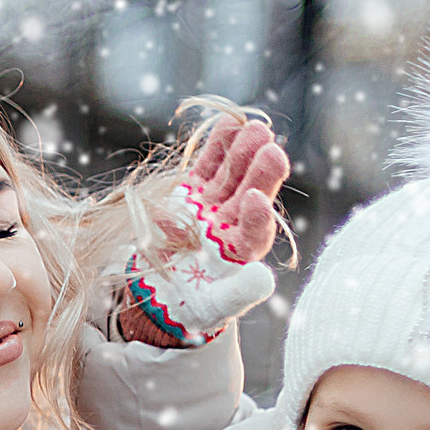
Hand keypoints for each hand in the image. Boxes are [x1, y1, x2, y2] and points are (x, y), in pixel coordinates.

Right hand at [120, 116, 289, 346]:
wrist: (158, 292)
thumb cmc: (189, 307)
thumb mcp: (213, 307)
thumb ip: (238, 293)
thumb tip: (265, 280)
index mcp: (243, 255)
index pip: (255, 233)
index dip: (257, 218)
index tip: (255, 200)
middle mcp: (234, 226)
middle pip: (250, 195)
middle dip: (259, 172)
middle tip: (270, 147)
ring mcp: (214, 205)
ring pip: (232, 175)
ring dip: (242, 151)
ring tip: (254, 128)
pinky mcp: (194, 192)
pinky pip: (209, 166)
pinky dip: (218, 146)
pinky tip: (230, 123)